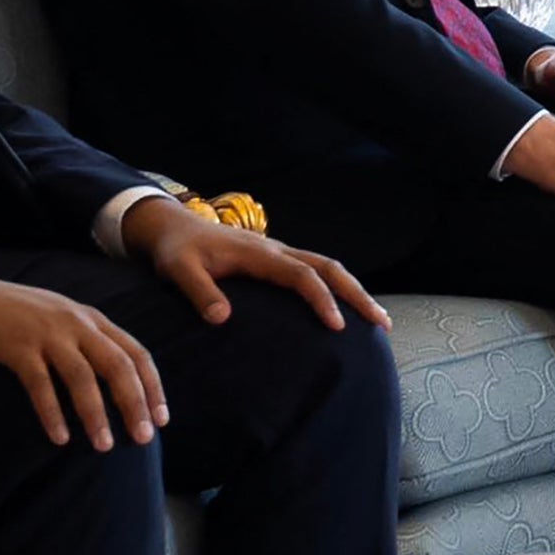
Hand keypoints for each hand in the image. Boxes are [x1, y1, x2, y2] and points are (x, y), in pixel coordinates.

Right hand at [0, 275, 165, 449]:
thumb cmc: (21, 315)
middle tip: (144, 437)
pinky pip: (40, 385)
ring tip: (104, 446)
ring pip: (82, 377)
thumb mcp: (65, 320)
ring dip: (96, 414)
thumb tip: (118, 379)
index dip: (153, 387)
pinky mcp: (17, 348)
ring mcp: (48, 335)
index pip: (136, 354)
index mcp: (94, 320)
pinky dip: (52, 412)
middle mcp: (78, 324)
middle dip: (134, 403)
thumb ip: (91, 342)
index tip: (162, 418)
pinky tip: (60, 438)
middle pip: (118, 366)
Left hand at [122, 198, 386, 332]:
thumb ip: (200, 293)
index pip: (303, 277)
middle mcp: (278, 251)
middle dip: (359, 295)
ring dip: (355, 291)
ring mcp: (280, 253)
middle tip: (382, 324)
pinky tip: (345, 306)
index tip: (337, 326)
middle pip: (331, 268)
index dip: (323, 300)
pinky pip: (318, 270)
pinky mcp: (277, 259)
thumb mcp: (179, 271)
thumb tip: (222, 319)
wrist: (173, 227)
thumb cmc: (176, 251)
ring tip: (376, 319)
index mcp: (260, 254)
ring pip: (329, 267)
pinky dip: (339, 287)